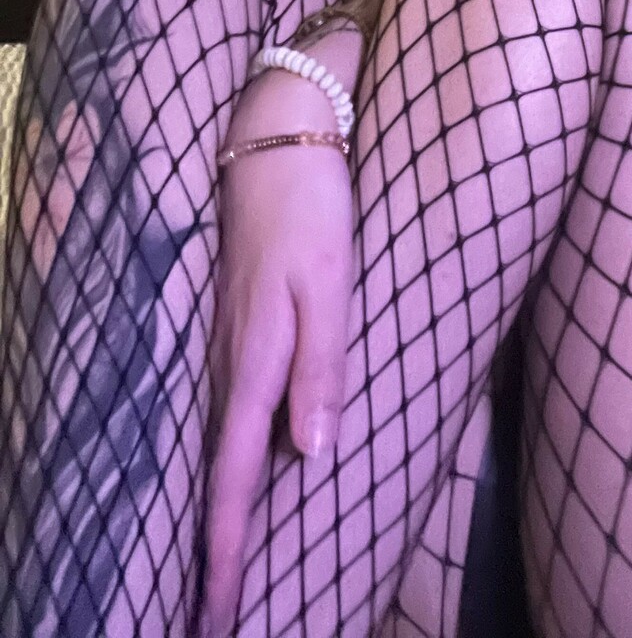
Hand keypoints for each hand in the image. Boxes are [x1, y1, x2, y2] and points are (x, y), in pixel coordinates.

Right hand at [201, 65, 356, 636]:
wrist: (280, 132)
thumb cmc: (312, 205)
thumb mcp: (328, 281)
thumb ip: (321, 364)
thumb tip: (310, 452)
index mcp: (256, 360)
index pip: (237, 475)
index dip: (228, 549)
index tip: (218, 615)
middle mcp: (235, 360)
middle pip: (221, 475)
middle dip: (217, 552)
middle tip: (214, 620)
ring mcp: (232, 342)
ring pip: (221, 446)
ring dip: (222, 511)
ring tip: (220, 571)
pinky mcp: (241, 324)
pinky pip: (229, 411)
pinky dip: (229, 460)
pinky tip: (235, 477)